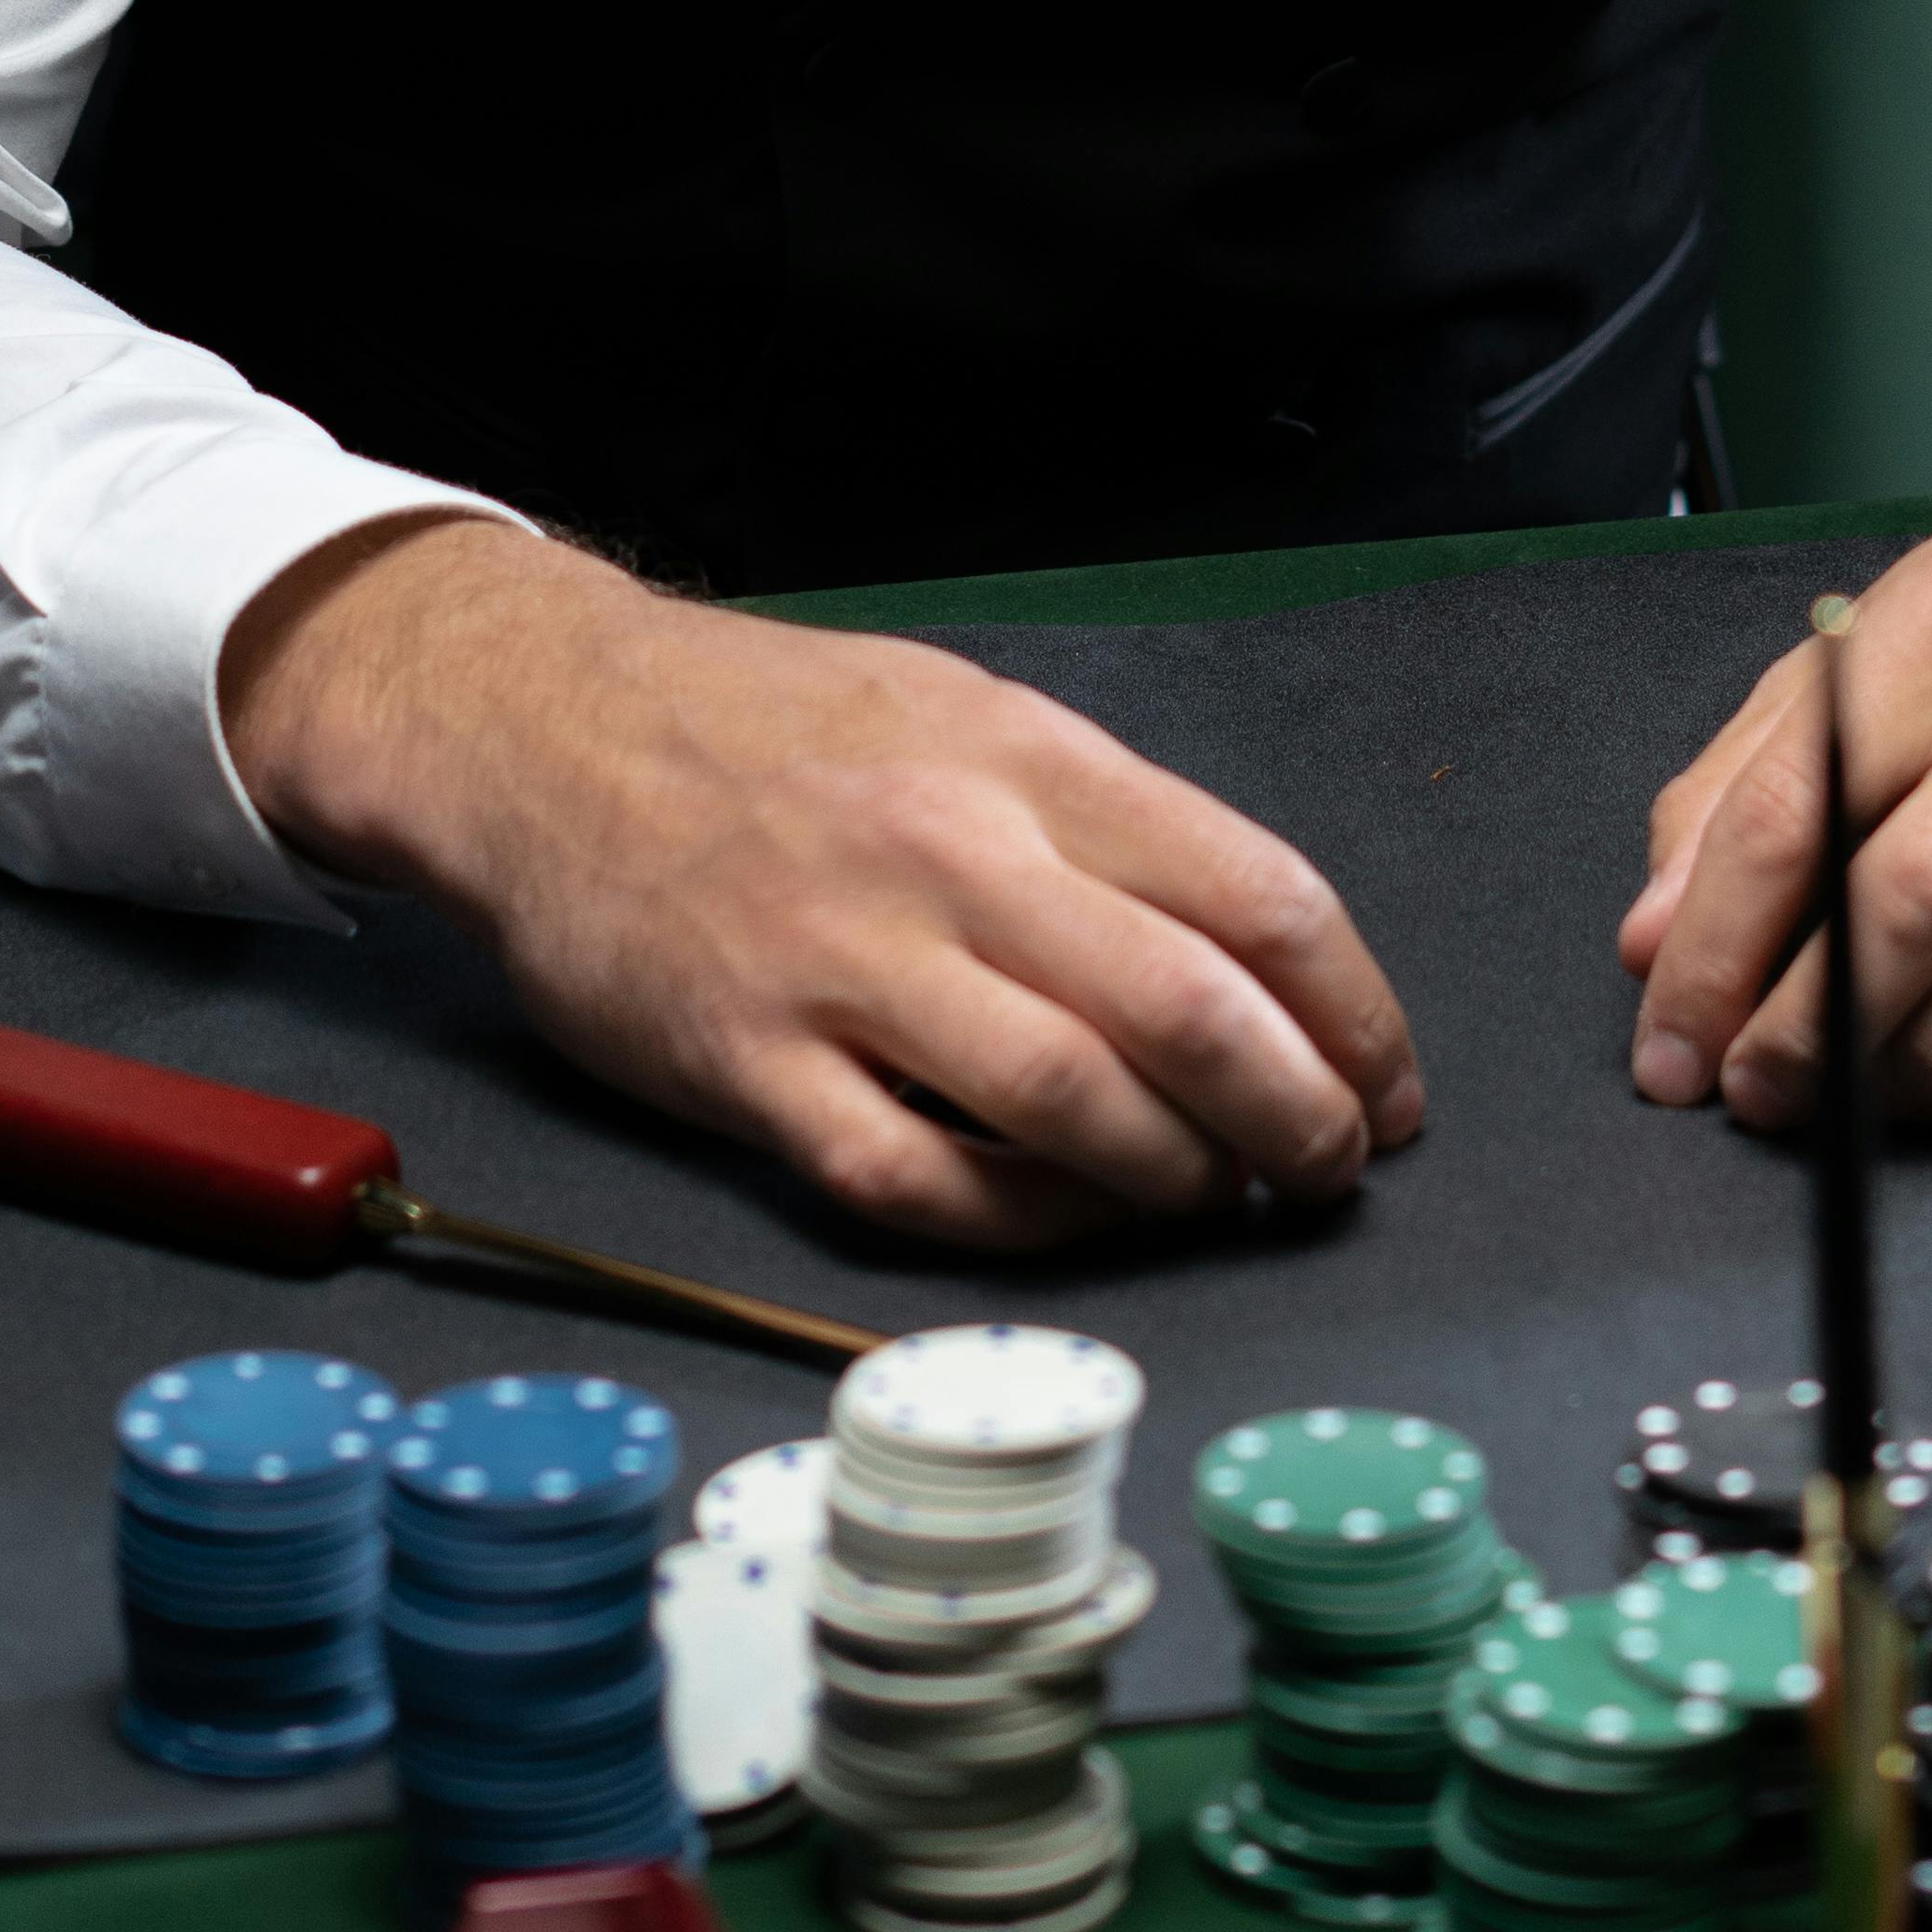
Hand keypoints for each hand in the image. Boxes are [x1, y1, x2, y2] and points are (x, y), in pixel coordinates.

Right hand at [223, 517, 1424, 1248]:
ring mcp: (846, 967)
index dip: (1353, 1013)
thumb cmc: (777, 728)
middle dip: (1296, 1118)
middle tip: (1327, 1171)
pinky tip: (1067, 1216)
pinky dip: (1023, 1220)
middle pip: (1189, 1013)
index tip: (1384, 1082)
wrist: (546, 728)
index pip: (1255, 895)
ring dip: (1177, 1179)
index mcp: (1026, 757)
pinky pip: (920, 1181)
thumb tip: (1256, 958)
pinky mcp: (751, 1070)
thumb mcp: (961, 710)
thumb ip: (1098, 824)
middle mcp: (952, 854)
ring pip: (1074, 1109)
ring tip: (1211, 1197)